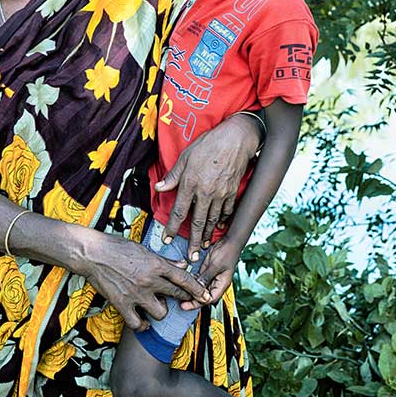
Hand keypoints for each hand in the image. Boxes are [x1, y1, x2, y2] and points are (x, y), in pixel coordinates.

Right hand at [82, 232, 210, 330]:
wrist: (93, 254)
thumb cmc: (117, 247)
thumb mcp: (144, 249)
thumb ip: (164, 260)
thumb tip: (181, 265)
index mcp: (156, 264)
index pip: (183, 278)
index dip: (197, 288)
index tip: (205, 295)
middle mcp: (149, 280)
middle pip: (176, 295)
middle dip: (183, 299)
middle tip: (184, 301)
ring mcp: (136, 294)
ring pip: (160, 313)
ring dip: (160, 310)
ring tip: (154, 305)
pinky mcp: (122, 304)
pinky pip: (138, 323)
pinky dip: (142, 325)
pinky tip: (142, 321)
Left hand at [154, 113, 258, 260]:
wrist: (235, 139)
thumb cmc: (208, 144)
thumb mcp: (185, 157)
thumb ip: (173, 176)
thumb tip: (159, 188)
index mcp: (190, 183)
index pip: (179, 211)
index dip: (171, 227)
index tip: (166, 240)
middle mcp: (205, 192)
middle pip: (196, 222)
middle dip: (192, 242)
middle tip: (190, 257)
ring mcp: (220, 194)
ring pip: (212, 220)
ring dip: (206, 235)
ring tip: (202, 247)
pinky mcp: (232, 192)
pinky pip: (226, 212)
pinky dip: (221, 222)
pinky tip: (217, 228)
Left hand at [180, 236, 240, 310]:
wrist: (230, 240)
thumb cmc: (227, 252)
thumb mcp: (215, 265)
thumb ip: (206, 277)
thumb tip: (196, 289)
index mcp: (222, 284)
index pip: (209, 299)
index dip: (197, 303)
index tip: (185, 305)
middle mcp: (216, 283)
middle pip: (204, 296)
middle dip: (192, 300)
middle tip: (180, 302)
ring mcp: (211, 277)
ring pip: (200, 289)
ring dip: (191, 291)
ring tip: (179, 294)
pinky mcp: (207, 271)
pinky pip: (198, 280)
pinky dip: (192, 282)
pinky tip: (183, 282)